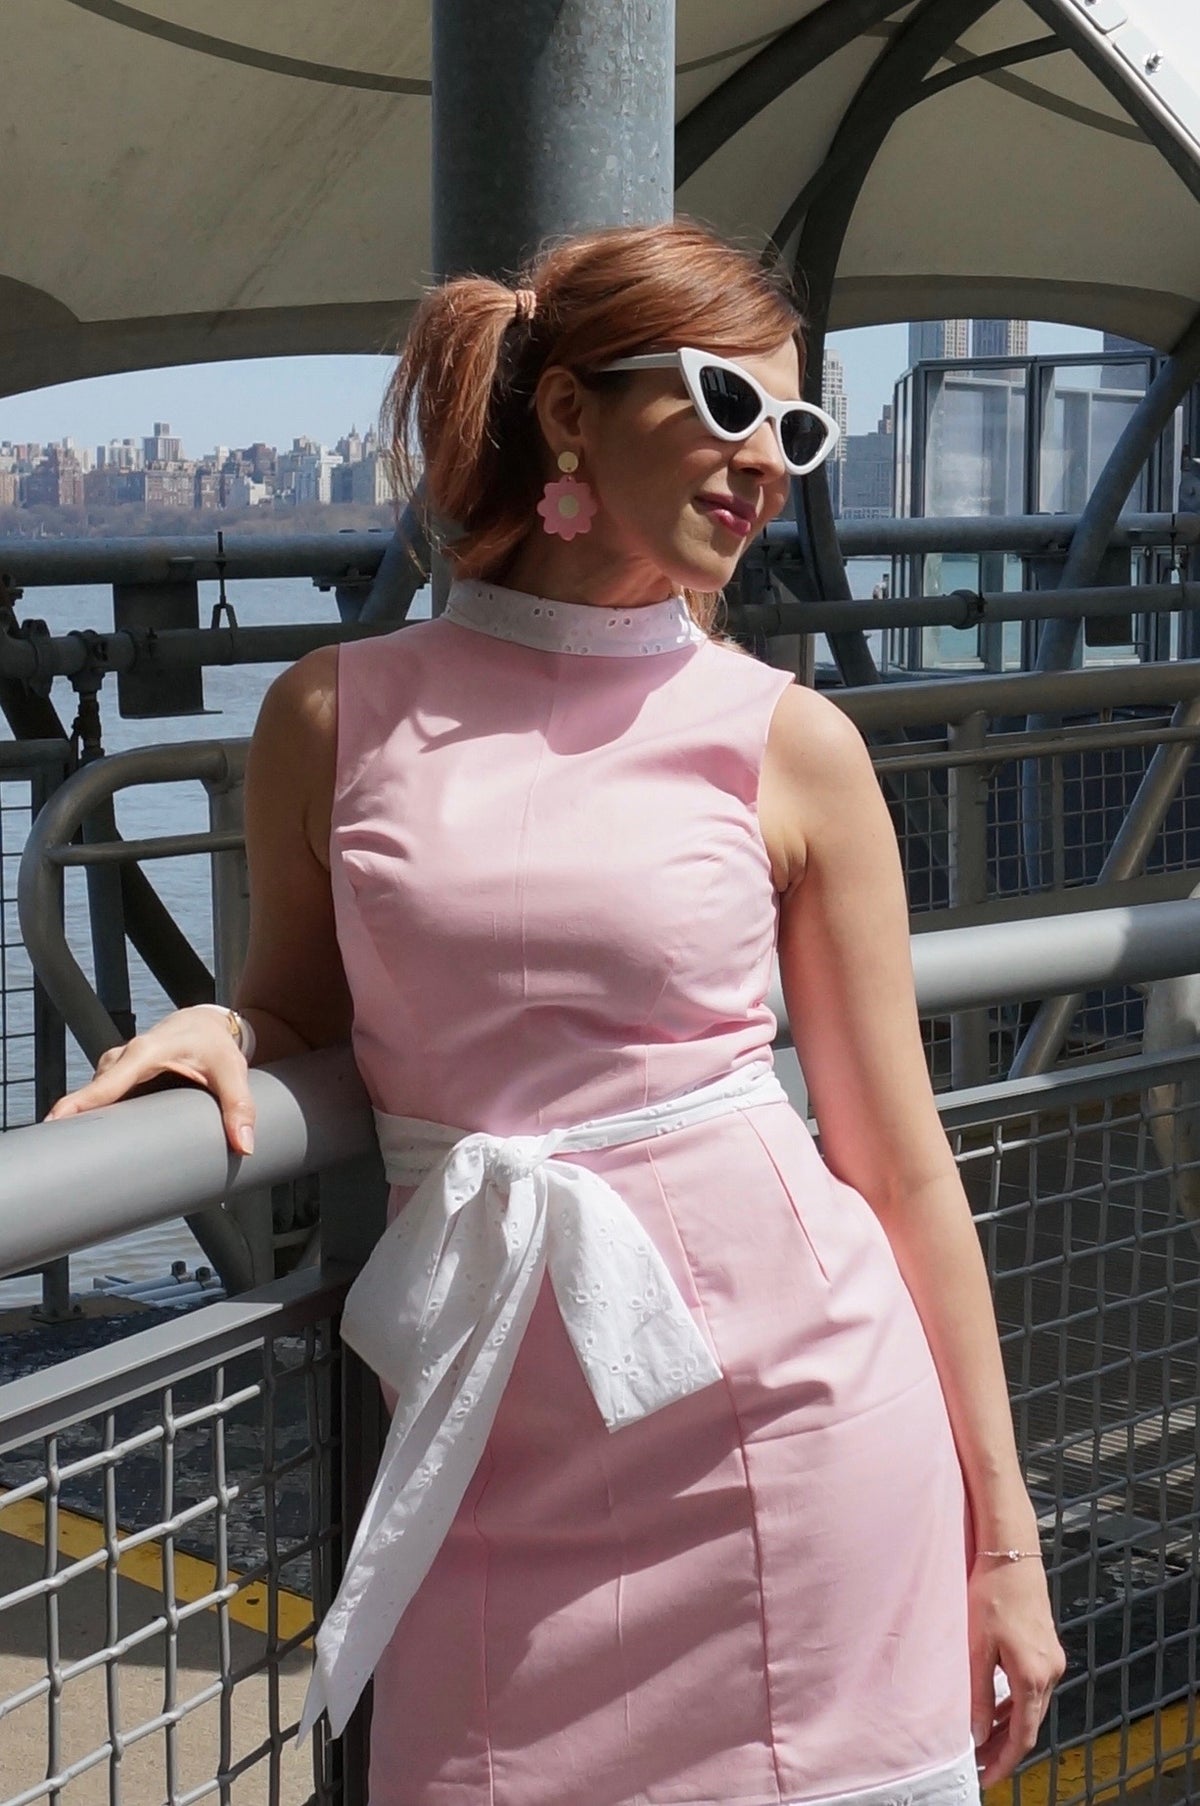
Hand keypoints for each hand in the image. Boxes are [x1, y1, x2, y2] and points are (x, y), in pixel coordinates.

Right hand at [45, 1007, 255, 1154]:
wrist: (206, 1024)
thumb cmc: (217, 1046)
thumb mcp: (233, 1072)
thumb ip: (240, 1107)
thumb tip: (244, 1145)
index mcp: (145, 1053)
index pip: (106, 1083)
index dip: (80, 1103)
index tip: (55, 1123)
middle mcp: (122, 1058)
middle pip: (92, 1094)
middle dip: (73, 1120)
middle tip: (60, 1154)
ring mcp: (116, 1066)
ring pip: (94, 1096)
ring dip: (84, 1120)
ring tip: (74, 1154)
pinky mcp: (117, 1076)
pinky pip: (100, 1096)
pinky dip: (94, 1114)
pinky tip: (89, 1140)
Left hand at [968, 1553, 1065, 1785]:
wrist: (1011, 1556)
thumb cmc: (991, 1596)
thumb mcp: (977, 1648)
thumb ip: (979, 1695)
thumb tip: (977, 1735)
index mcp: (1033, 1677)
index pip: (1022, 1736)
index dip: (1005, 1762)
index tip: (986, 1778)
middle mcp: (1050, 1673)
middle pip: (1030, 1725)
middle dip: (1006, 1749)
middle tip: (980, 1764)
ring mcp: (1053, 1661)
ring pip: (1033, 1707)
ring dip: (1011, 1727)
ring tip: (985, 1742)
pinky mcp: (1048, 1649)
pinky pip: (1034, 1688)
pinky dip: (1017, 1704)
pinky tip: (998, 1708)